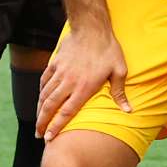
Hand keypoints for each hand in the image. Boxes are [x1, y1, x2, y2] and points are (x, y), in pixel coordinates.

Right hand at [37, 23, 128, 139]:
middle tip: (39, 136)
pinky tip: (40, 99)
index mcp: (84, 87)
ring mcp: (60, 72)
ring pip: (45, 95)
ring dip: (39, 110)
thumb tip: (129, 111)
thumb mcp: (119, 70)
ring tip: (37, 122)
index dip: (57, 126)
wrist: (91, 28)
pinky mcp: (54, 63)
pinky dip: (40, 92)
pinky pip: (44, 81)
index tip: (49, 138)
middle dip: (43, 123)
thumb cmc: (108, 50)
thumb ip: (120, 93)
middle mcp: (69, 82)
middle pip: (51, 106)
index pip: (67, 112)